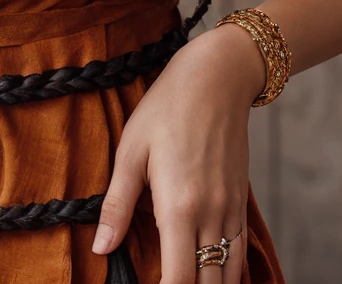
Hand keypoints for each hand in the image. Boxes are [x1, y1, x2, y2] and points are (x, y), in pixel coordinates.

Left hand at [92, 25, 263, 282]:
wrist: (217, 77)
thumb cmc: (167, 107)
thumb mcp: (131, 150)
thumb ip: (117, 204)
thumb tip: (101, 247)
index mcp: (178, 207)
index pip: (177, 279)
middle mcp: (210, 215)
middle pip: (206, 282)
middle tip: (163, 282)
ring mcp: (229, 209)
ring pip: (227, 274)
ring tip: (186, 279)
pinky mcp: (240, 200)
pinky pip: (240, 251)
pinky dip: (230, 272)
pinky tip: (214, 276)